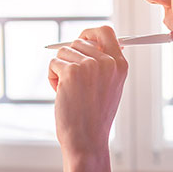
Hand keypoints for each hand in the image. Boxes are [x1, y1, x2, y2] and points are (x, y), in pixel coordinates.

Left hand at [47, 26, 127, 156]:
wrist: (87, 140)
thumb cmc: (94, 117)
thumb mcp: (109, 87)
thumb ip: (104, 63)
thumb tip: (88, 41)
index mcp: (120, 65)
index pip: (105, 32)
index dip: (89, 33)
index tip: (80, 39)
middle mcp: (107, 62)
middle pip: (78, 42)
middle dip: (70, 59)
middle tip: (73, 82)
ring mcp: (89, 66)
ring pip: (63, 52)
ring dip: (60, 70)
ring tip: (69, 91)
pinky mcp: (71, 71)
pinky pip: (53, 63)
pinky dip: (52, 78)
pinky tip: (61, 94)